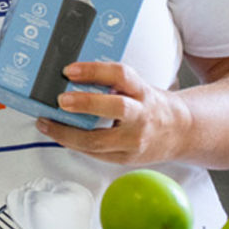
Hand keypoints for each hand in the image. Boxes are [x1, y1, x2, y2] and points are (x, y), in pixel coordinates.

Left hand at [35, 61, 192, 165]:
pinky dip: (73, 144)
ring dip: (66, 133)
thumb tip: (69, 77)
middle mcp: (142, 116)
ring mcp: (135, 140)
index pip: (121, 75)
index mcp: (143, 92)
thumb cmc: (151, 105)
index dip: (94, 70)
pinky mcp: (126, 158)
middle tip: (61, 100)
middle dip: (86, 103)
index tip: (70, 70)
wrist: (182, 132)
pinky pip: (95, 154)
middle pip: (117, 108)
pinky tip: (58, 135)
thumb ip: (112, 83)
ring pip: (99, 141)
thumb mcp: (138, 88)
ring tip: (46, 123)